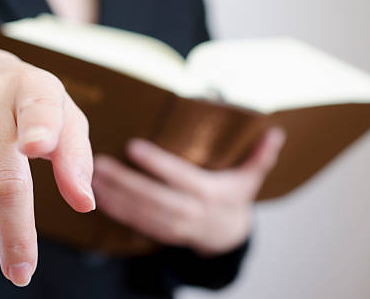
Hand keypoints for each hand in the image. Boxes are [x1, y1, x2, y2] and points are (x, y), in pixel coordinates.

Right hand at [0, 48, 94, 285]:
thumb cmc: (31, 109)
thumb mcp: (65, 121)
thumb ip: (76, 159)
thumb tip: (83, 203)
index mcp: (32, 87)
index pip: (37, 109)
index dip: (37, 129)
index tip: (34, 147)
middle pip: (2, 178)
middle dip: (15, 234)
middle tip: (22, 270)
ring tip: (3, 238)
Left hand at [92, 128, 285, 255]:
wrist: (229, 237)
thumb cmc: (234, 198)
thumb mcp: (250, 178)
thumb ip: (261, 156)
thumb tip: (276, 132)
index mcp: (209, 194)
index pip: (180, 177)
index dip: (157, 164)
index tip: (133, 147)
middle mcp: (190, 212)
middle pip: (154, 198)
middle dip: (125, 182)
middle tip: (100, 164)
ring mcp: (175, 226)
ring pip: (141, 214)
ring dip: (115, 197)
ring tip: (93, 179)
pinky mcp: (163, 233)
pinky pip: (137, 225)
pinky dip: (117, 212)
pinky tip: (99, 198)